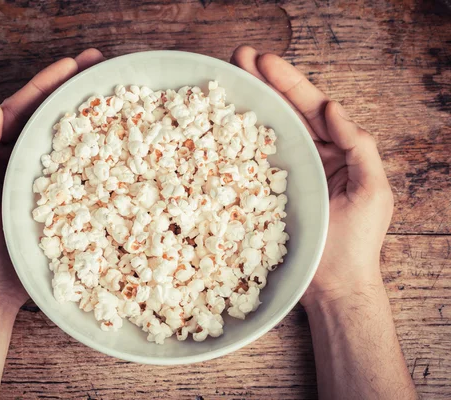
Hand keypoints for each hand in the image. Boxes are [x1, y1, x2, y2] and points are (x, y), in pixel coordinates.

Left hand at [0, 49, 104, 312]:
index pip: (21, 110)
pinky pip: (78, 173)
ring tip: (112, 95)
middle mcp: (20, 162)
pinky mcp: (60, 203)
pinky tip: (114, 144)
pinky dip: (94, 156)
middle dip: (72, 90)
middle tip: (100, 67)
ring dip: (87, 117)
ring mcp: (42, 182)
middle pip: (48, 118)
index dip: (45, 84)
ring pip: (65, 142)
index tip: (72, 64)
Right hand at [231, 46, 393, 308]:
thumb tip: (332, 108)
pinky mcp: (264, 195)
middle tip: (238, 57)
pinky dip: (236, 143)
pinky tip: (219, 126)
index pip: (311, 107)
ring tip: (228, 76)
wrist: (333, 285)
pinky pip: (250, 164)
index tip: (264, 60)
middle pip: (285, 112)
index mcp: (337, 151)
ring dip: (248, 104)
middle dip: (263, 82)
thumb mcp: (373, 190)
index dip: (289, 82)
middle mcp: (310, 157)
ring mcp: (285, 175)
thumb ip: (359, 146)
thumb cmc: (357, 243)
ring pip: (266, 132)